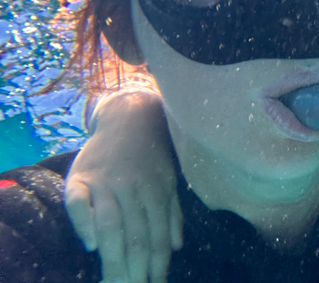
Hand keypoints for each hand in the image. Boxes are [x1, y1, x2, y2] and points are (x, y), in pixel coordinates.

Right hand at [65, 89, 182, 282]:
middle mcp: (132, 189)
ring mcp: (105, 182)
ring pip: (110, 224)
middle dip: (135, 271)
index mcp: (157, 193)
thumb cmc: (151, 154)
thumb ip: (172, 213)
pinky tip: (89, 245)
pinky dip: (83, 222)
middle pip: (134, 237)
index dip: (157, 266)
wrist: (130, 116)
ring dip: (112, 257)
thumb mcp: (170, 180)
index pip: (156, 237)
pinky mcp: (80, 176)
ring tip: (113, 282)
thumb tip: (176, 247)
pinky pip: (78, 202)